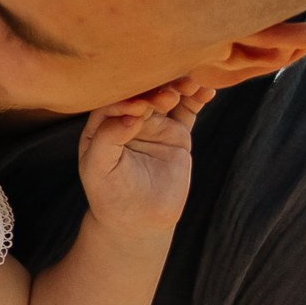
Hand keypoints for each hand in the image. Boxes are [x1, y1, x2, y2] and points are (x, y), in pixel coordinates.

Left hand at [78, 83, 212, 236]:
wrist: (138, 220)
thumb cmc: (110, 194)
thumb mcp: (98, 169)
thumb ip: (107, 139)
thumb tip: (131, 114)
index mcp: (103, 122)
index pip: (115, 101)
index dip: (128, 100)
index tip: (140, 107)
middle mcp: (129, 117)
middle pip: (144, 93)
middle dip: (157, 89)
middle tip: (168, 95)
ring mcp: (154, 123)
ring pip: (168, 97)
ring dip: (179, 86)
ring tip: (191, 85)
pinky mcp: (176, 132)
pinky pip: (188, 111)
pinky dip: (198, 98)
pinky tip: (207, 90)